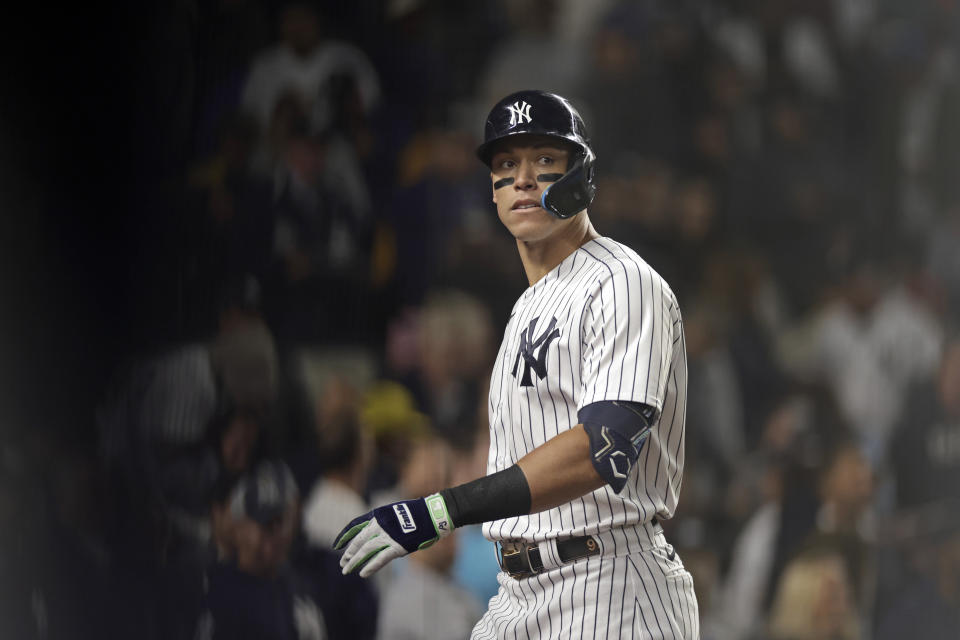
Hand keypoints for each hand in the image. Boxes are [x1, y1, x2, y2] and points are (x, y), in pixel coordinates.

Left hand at [334, 493, 452, 576]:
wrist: (433, 514)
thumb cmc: (417, 514)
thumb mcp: (395, 513)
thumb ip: (383, 523)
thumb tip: (374, 537)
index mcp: (378, 515)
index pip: (355, 526)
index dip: (345, 536)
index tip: (337, 546)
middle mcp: (380, 524)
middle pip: (358, 540)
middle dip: (349, 553)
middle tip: (342, 562)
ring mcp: (388, 535)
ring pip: (365, 550)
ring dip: (354, 561)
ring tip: (346, 570)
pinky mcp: (397, 546)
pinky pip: (380, 558)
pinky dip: (371, 566)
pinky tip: (362, 573)